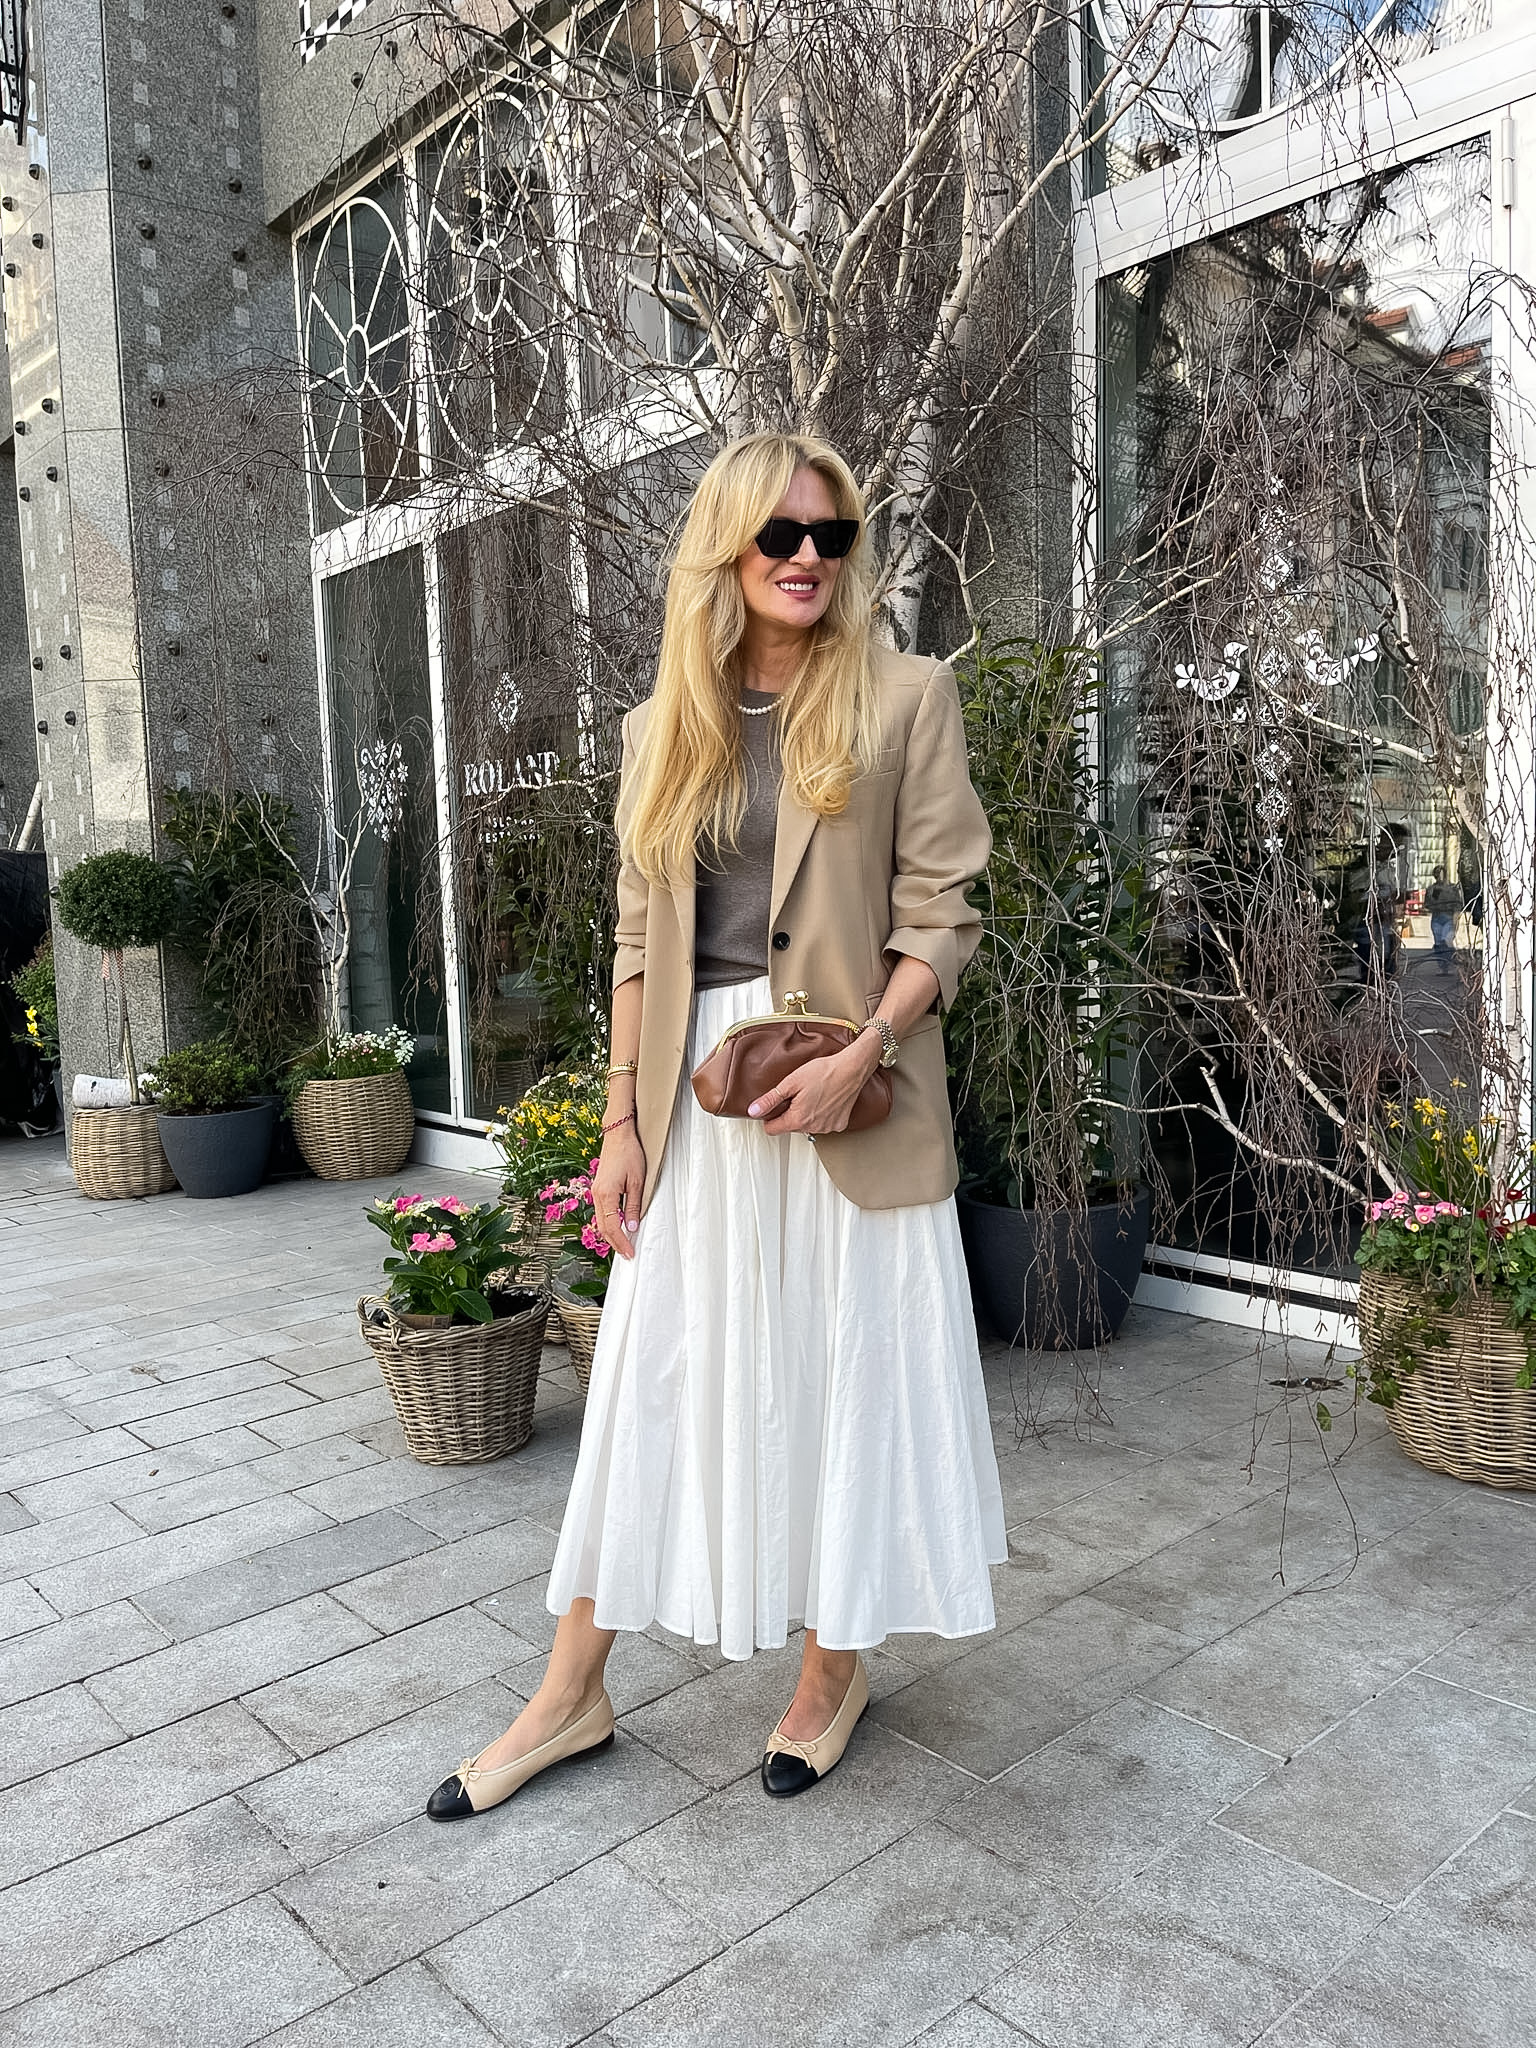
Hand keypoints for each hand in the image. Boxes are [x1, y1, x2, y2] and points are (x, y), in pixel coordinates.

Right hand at [593, 1126, 645, 1259]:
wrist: (618, 1134)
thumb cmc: (629, 1153)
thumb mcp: (637, 1182)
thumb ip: (633, 1206)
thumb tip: (632, 1227)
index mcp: (606, 1194)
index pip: (613, 1227)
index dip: (622, 1242)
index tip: (630, 1253)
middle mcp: (597, 1195)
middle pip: (603, 1227)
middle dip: (615, 1243)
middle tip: (627, 1255)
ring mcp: (596, 1192)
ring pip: (600, 1221)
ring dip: (611, 1235)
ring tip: (623, 1246)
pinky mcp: (598, 1188)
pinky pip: (601, 1212)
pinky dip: (608, 1224)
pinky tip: (618, 1228)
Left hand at [748, 1035, 882, 1136]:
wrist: (852, 1068)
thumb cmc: (824, 1072)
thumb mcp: (791, 1082)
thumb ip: (770, 1099)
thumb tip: (753, 1111)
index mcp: (798, 1119)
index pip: (772, 1130)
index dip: (769, 1117)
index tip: (774, 1106)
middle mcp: (813, 1128)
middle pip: (790, 1127)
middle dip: (789, 1113)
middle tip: (797, 1094)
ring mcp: (827, 1128)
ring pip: (807, 1126)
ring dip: (806, 1114)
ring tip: (813, 1095)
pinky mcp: (839, 1124)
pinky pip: (823, 1124)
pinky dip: (821, 1115)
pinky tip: (825, 1100)